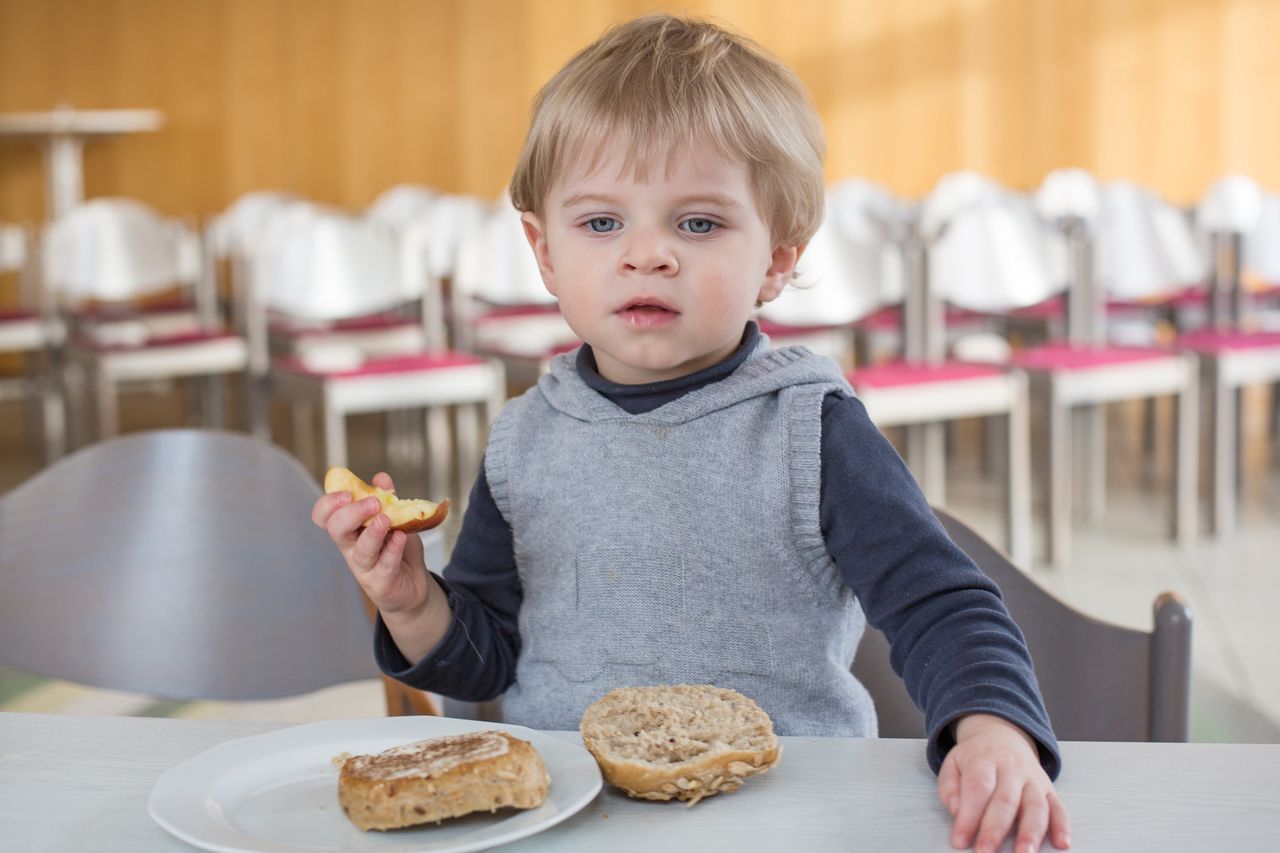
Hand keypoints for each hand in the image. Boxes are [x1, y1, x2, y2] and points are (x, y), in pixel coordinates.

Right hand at [311, 471, 430, 617]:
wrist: (413, 585)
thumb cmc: (397, 551)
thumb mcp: (394, 520)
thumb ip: (388, 500)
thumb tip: (381, 478)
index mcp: (349, 529)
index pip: (324, 516)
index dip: (329, 504)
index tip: (347, 492)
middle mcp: (351, 548)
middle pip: (337, 530)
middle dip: (351, 513)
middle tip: (372, 503)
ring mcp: (364, 567)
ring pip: (361, 550)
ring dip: (373, 533)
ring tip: (385, 519)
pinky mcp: (381, 582)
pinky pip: (385, 565)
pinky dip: (393, 550)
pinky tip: (401, 537)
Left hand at [938, 714, 1070, 852]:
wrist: (1002, 736)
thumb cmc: (976, 758)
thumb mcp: (953, 764)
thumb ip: (950, 789)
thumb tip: (958, 813)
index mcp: (984, 760)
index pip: (977, 789)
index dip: (969, 817)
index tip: (960, 841)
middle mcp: (1011, 768)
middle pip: (1005, 800)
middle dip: (995, 830)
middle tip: (985, 852)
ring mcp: (1033, 779)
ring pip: (1035, 806)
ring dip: (1030, 833)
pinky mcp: (1049, 789)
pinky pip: (1059, 807)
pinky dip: (1062, 826)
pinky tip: (1061, 843)